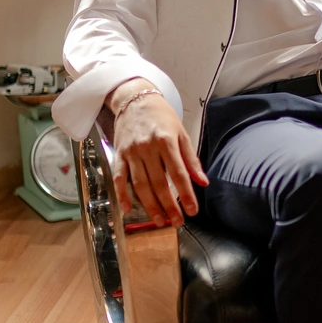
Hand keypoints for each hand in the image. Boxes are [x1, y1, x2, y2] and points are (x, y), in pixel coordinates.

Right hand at [109, 78, 207, 225]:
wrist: (135, 100)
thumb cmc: (162, 117)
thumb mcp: (182, 134)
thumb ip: (191, 159)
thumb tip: (203, 182)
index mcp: (167, 142)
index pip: (179, 174)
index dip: (186, 195)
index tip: (193, 211)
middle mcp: (148, 148)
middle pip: (159, 183)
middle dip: (169, 206)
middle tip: (177, 222)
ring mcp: (131, 152)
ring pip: (140, 185)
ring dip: (150, 206)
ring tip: (160, 221)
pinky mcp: (119, 154)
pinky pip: (119, 178)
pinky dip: (122, 195)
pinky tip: (128, 210)